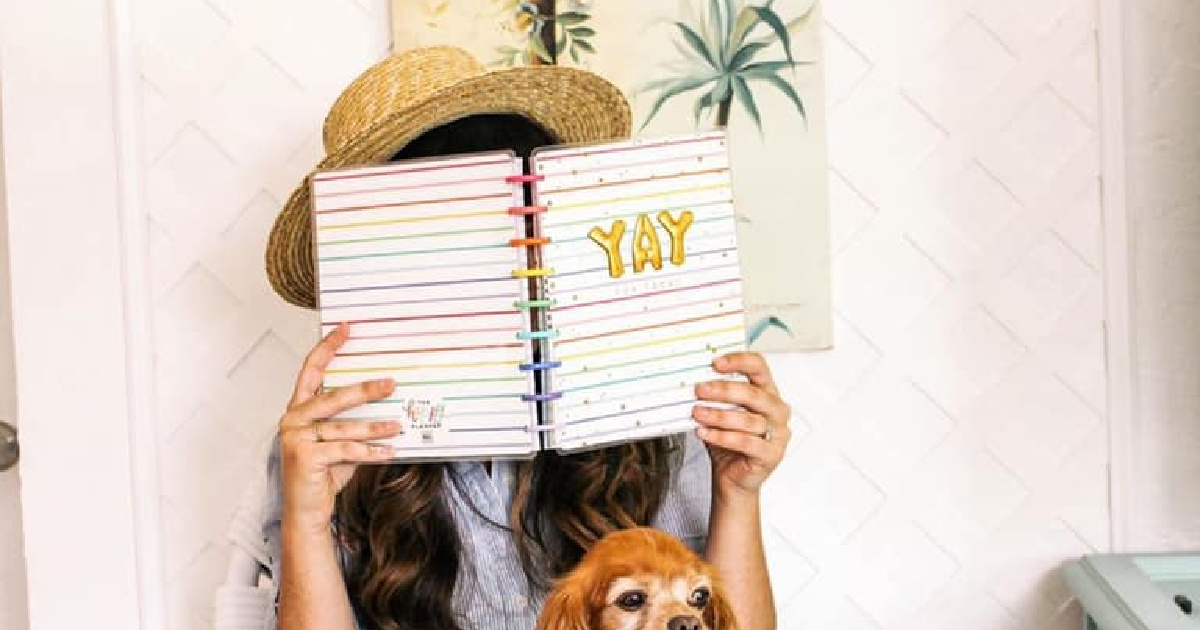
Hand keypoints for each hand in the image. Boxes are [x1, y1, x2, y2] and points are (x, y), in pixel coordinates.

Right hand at [277, 323, 400, 533]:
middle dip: (365, 390)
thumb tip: (385, 401)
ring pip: (344, 427)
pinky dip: (370, 451)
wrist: (306, 512)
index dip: (327, 348)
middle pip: (333, 397)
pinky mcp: (305, 457)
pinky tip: (389, 451)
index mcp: (298, 410)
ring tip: (398, 425)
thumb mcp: (338, 442)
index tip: (346, 329)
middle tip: (391, 384)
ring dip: (375, 426)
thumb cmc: (323, 475)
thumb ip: (350, 422)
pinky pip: (346, 449)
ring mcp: (295, 438)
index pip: (311, 370)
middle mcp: (292, 420)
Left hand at [692, 352, 790, 499]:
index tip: (715, 362)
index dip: (738, 361)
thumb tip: (694, 379)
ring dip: (718, 415)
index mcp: (767, 393)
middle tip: (700, 389)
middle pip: (754, 394)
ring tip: (697, 413)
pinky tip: (704, 433)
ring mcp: (778, 433)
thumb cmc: (728, 442)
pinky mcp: (771, 454)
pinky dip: (722, 436)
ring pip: (748, 419)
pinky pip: (745, 442)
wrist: (733, 478)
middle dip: (724, 390)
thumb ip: (715, 397)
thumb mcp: (721, 413)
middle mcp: (777, 410)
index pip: (759, 367)